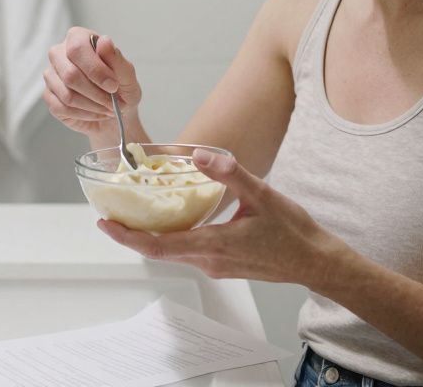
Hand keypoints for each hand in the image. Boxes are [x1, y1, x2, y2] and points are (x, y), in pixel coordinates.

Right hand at [42, 27, 141, 140]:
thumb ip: (116, 58)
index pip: (77, 48)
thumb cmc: (122, 88)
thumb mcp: (127, 74)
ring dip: (92, 106)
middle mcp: (59, 53)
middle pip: (70, 74)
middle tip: (112, 102)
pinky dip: (84, 114)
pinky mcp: (49, 96)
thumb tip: (103, 41)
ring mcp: (51, 75)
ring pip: (67, 94)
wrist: (117, 113)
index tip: (113, 85)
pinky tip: (95, 112)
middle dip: (95, 93)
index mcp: (78, 38)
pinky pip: (62, 108)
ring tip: (106, 108)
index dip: (95, 69)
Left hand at [97, 148, 348, 285]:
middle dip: (132, 234)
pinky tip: (172, 221)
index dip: (128, 236)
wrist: (316, 262)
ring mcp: (216, 267)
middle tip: (111, 215)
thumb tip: (199, 154)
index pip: (158, 246)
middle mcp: (209, 262)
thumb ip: (229, 173)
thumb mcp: (261, 194)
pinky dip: (173, 238)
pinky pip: (189, 252)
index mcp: (214, 246)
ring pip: (174, 252)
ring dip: (152, 236)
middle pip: (159, 251)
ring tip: (135, 214)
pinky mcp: (224, 266)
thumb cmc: (293, 232)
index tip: (106, 224)